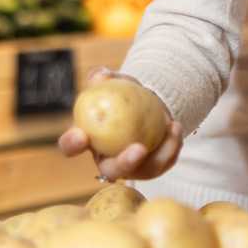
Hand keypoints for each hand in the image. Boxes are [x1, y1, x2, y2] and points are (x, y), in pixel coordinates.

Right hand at [57, 75, 184, 180]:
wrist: (145, 102)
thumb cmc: (121, 93)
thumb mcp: (112, 80)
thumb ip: (102, 76)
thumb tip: (101, 76)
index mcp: (86, 140)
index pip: (71, 146)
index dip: (72, 144)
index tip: (82, 135)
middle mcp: (106, 160)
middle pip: (111, 170)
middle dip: (124, 164)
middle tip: (139, 149)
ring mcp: (130, 168)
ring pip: (144, 171)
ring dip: (160, 154)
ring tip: (172, 128)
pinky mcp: (151, 168)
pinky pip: (163, 163)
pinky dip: (172, 147)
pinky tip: (176, 127)